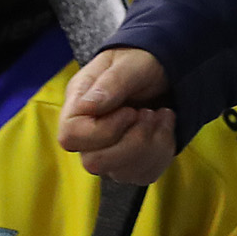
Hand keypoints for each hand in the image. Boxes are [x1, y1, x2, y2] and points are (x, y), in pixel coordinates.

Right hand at [59, 48, 177, 184]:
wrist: (162, 68)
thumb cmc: (141, 60)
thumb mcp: (131, 63)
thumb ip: (112, 83)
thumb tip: (88, 106)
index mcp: (79, 105)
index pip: (71, 137)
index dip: (103, 131)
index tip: (130, 111)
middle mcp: (89, 134)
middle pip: (94, 163)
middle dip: (133, 141)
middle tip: (149, 112)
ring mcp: (109, 151)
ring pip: (122, 173)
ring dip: (153, 144)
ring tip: (161, 115)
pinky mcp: (130, 162)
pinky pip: (144, 174)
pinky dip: (163, 151)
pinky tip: (165, 126)